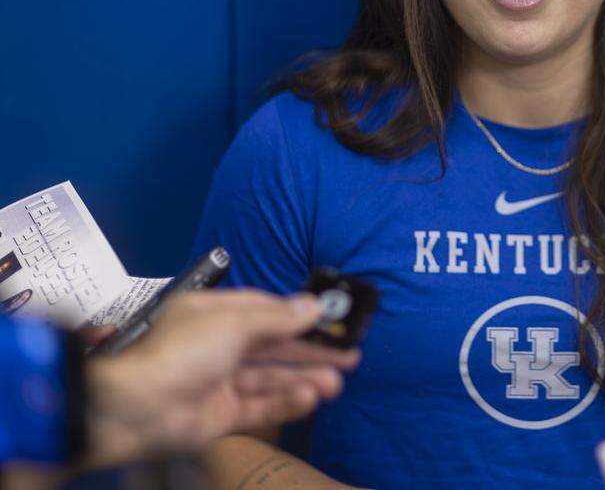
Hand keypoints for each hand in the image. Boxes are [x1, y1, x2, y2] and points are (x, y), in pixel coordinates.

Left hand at [83, 289, 360, 467]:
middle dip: (311, 350)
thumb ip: (278, 318)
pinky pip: (259, 408)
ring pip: (271, 378)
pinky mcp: (221, 416)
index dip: (298, 316)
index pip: (265, 311)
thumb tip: (313, 306)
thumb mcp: (234, 322)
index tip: (330, 320)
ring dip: (304, 378)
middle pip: (274, 347)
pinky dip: (285, 403)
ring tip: (336, 382)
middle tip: (350, 354)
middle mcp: (219, 346)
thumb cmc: (182, 350)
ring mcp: (220, 383)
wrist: (135, 406)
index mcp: (215, 315)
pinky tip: (310, 397)